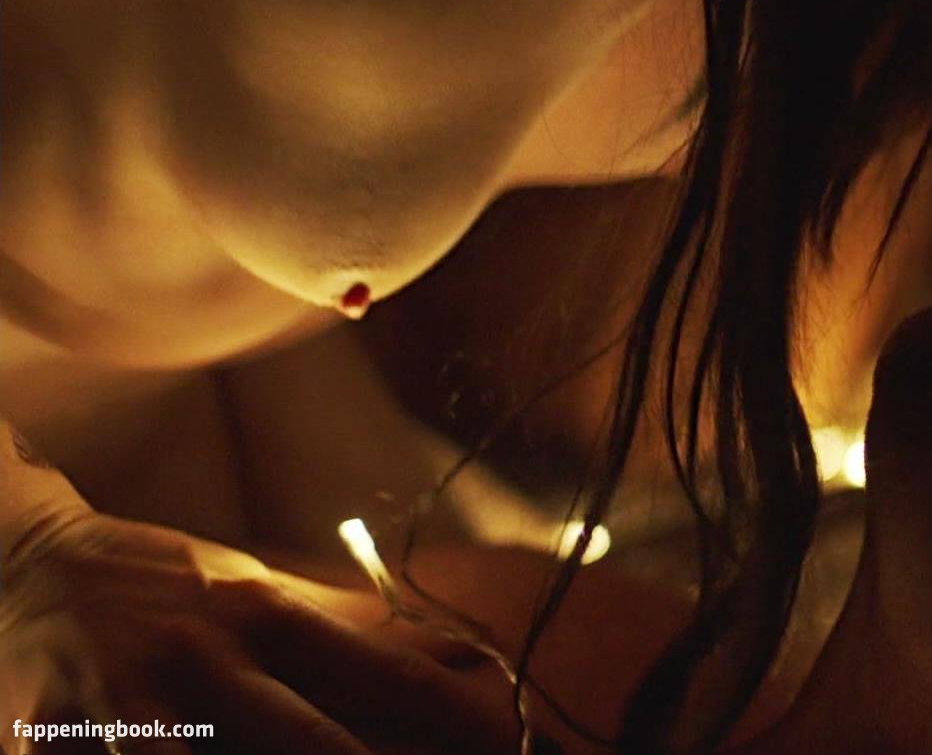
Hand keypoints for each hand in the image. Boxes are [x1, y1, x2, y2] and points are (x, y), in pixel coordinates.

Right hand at [0, 506, 521, 754]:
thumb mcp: (259, 589)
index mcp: (263, 615)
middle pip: (311, 744)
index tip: (515, 746)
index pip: (384, 675)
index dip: (456, 721)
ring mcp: (126, 707)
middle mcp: (203, 657)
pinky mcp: (52, 742)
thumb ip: (359, 628)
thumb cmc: (164, 585)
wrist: (22, 563)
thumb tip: (466, 655)